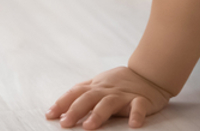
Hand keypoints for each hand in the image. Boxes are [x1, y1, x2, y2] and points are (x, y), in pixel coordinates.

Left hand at [46, 66, 172, 128]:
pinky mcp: (141, 100)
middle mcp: (107, 90)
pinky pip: (139, 106)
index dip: (62, 103)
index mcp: (96, 87)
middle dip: (75, 110)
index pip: (75, 93)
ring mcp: (124, 95)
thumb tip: (60, 107)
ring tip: (89, 126)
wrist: (149, 73)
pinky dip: (136, 115)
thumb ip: (82, 93)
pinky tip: (133, 125)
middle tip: (65, 123)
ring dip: (98, 114)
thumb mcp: (99, 84)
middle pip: (88, 98)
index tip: (50, 115)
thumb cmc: (120, 82)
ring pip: (109, 103)